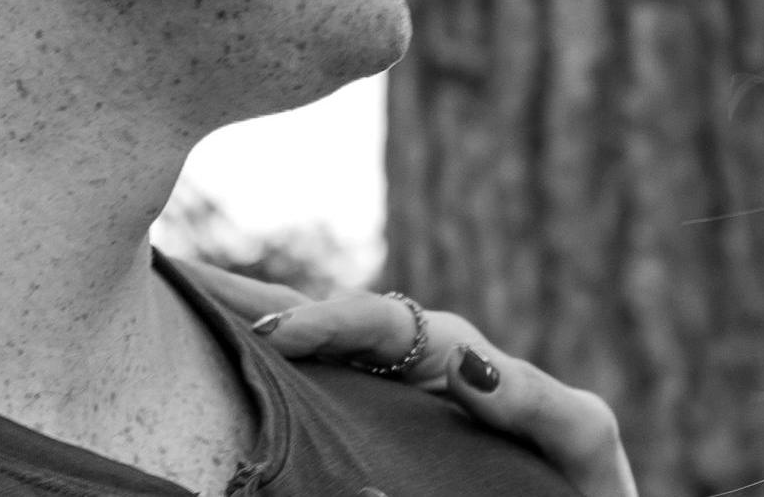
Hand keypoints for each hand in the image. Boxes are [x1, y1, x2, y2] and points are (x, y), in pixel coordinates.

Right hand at [182, 260, 635, 496]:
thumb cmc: (586, 482)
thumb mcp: (579, 437)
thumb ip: (536, 401)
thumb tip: (463, 364)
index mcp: (451, 355)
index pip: (374, 320)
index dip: (325, 321)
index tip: (275, 336)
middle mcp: (409, 370)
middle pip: (323, 324)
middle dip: (257, 303)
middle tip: (183, 286)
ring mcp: (385, 405)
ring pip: (306, 363)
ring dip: (245, 332)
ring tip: (177, 311)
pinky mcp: (371, 440)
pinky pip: (312, 409)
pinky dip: (264, 390)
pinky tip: (211, 385)